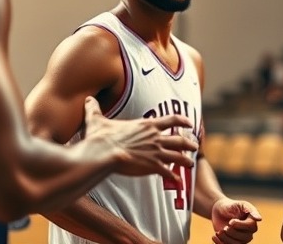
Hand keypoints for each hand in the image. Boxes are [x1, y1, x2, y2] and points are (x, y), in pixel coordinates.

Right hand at [82, 97, 198, 177]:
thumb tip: (87, 99)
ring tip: (191, 164)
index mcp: (147, 125)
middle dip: (188, 143)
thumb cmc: (101, 137)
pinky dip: (174, 177)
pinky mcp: (152, 166)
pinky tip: (178, 182)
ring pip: (177, 156)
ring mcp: (155, 152)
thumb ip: (94, 109)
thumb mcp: (97, 120)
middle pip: (179, 139)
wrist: (103, 153)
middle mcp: (155, 137)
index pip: (171, 120)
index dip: (182, 120)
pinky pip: (167, 172)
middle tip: (195, 146)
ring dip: (185, 160)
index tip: (189, 122)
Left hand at [210, 198, 261, 243]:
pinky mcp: (231, 243)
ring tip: (219, 231)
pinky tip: (215, 236)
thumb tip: (259, 219)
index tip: (231, 221)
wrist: (219, 211)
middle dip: (232, 232)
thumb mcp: (241, 204)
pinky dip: (220, 243)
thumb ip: (251, 209)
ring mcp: (240, 240)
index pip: (251, 227)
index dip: (240, 225)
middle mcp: (248, 233)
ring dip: (225, 238)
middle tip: (225, 226)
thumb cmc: (231, 206)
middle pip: (244, 238)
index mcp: (252, 222)